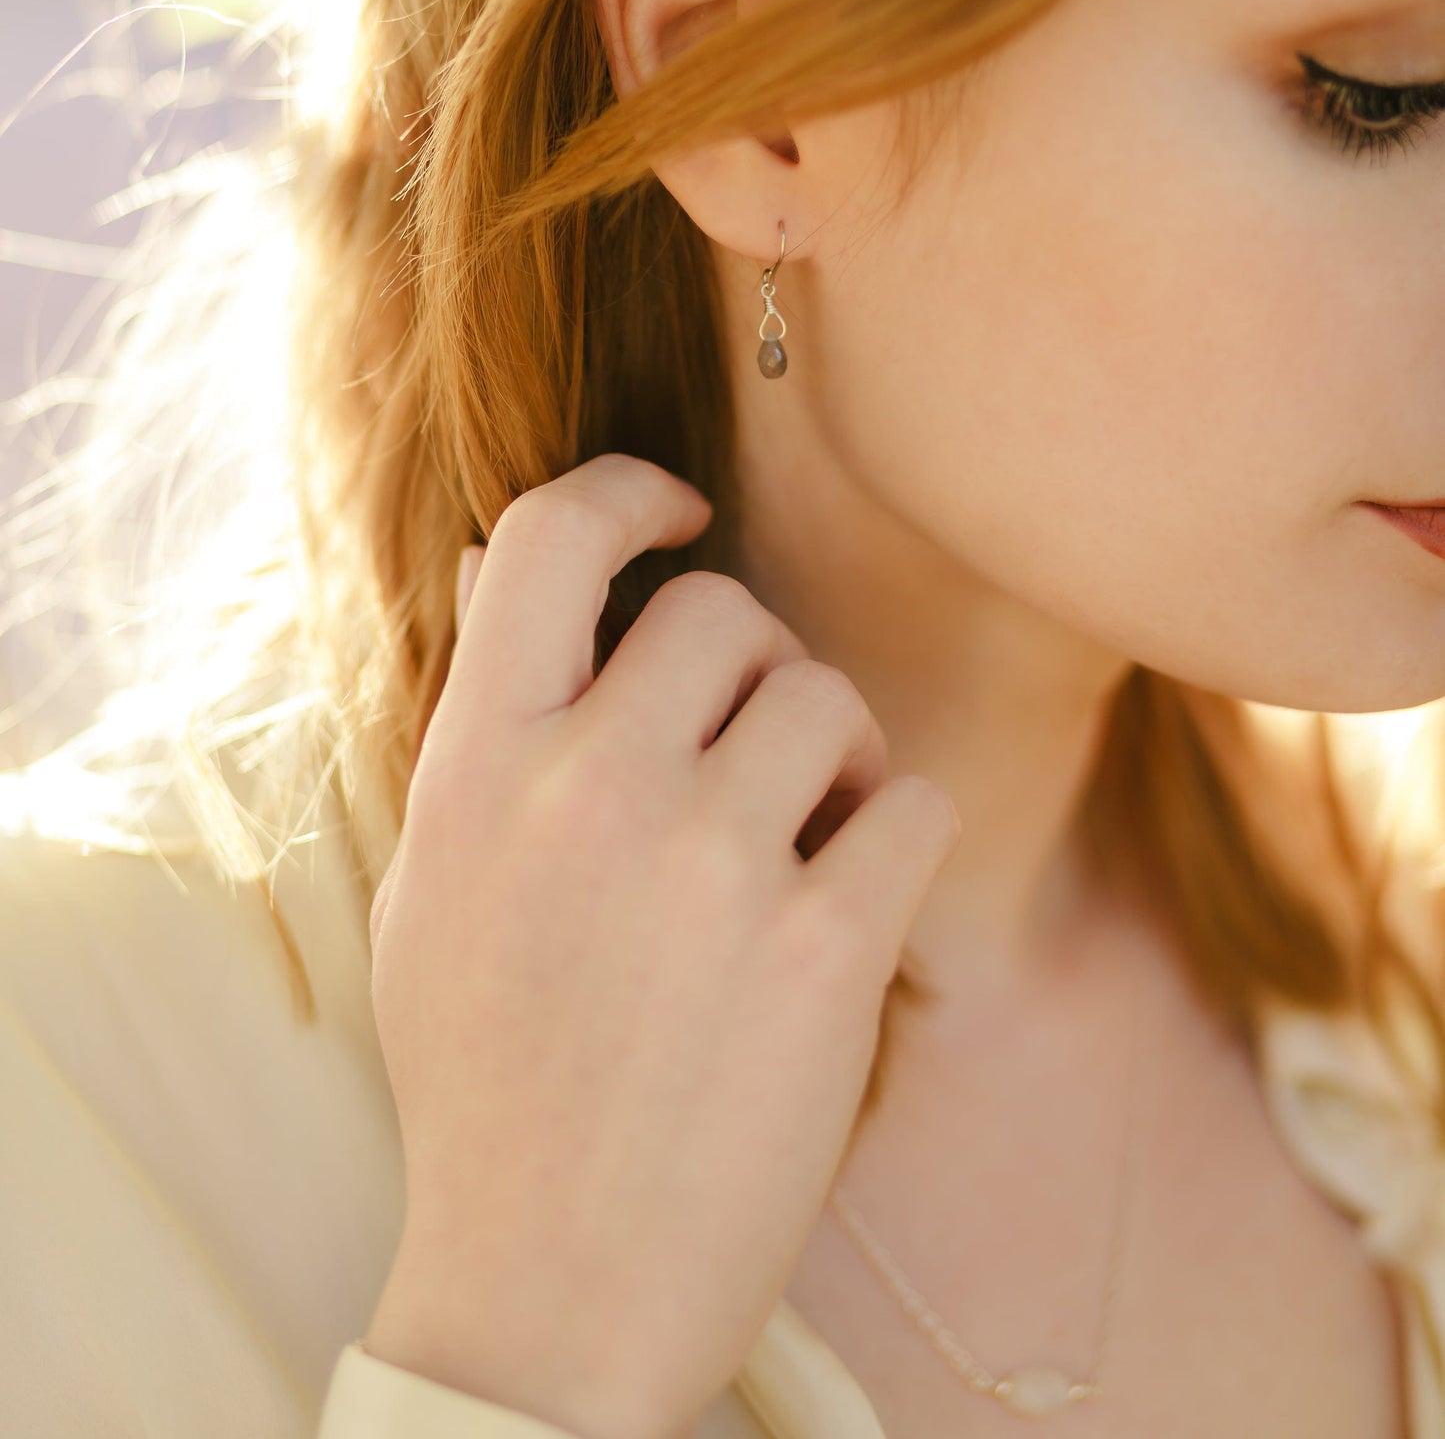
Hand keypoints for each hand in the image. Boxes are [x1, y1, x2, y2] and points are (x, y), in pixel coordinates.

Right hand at [363, 451, 959, 1438]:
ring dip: (839, 755)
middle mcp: (588, 787)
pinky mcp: (823, 946)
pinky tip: (857, 907)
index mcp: (477, 765)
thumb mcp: (434, 889)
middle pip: (723, 611)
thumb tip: (530, 586)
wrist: (550, 1293)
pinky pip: (916, 803)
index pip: (548, 539)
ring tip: (809, 839)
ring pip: (830, 696)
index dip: (627, 494)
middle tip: (753, 752)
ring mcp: (709, 863)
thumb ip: (490, 737)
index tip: (681, 516)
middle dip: (753, 666)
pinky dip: (902, 840)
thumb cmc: (489, 1086)